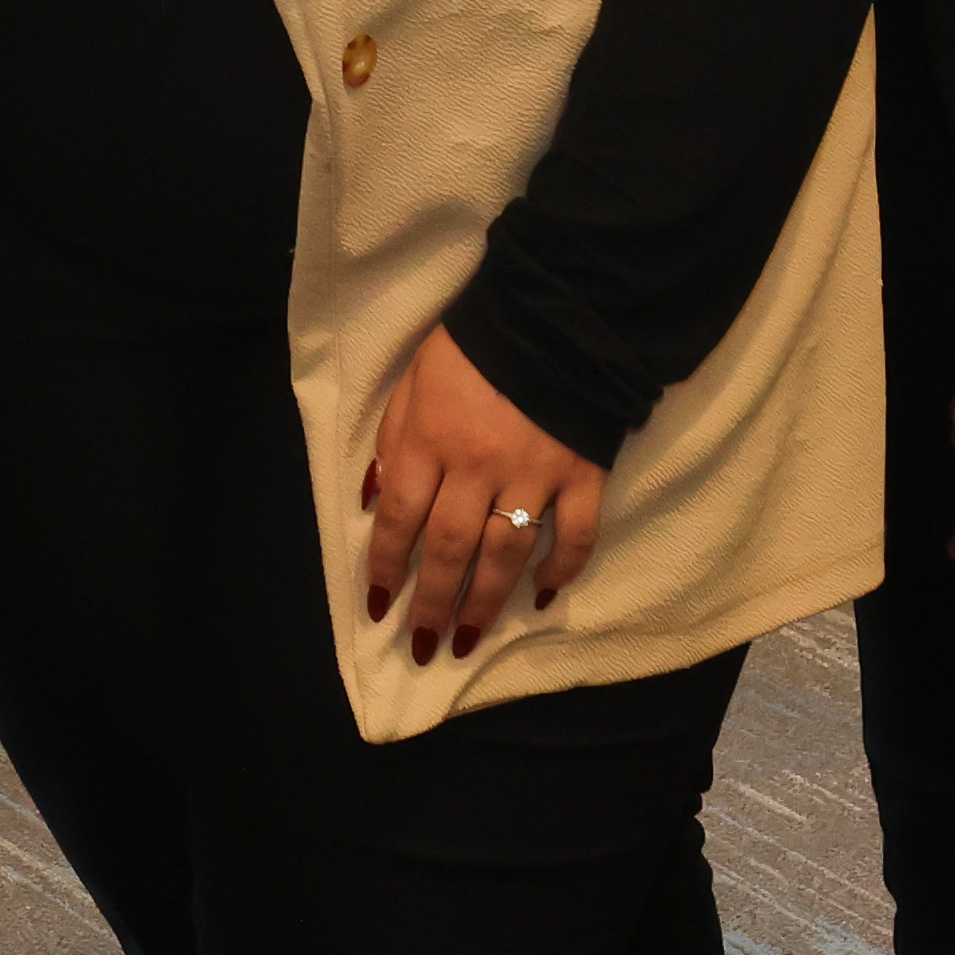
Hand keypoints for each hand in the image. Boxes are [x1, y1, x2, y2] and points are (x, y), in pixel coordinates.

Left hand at [354, 324, 607, 663]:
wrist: (553, 311)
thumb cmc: (472, 346)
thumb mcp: (414, 380)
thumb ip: (392, 438)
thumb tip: (373, 500)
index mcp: (431, 438)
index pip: (400, 517)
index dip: (386, 566)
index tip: (378, 605)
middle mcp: (478, 464)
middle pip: (450, 549)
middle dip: (432, 604)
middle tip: (422, 644)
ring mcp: (534, 473)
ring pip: (506, 555)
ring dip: (485, 604)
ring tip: (468, 640)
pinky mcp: (582, 472)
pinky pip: (575, 534)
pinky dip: (562, 569)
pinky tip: (544, 595)